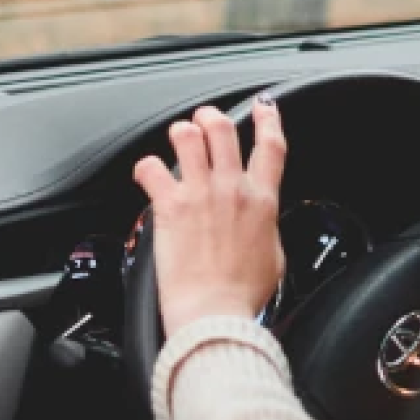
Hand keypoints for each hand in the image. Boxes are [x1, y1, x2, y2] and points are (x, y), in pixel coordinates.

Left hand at [133, 96, 286, 333]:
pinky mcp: (170, 206)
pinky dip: (146, 167)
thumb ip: (266, 230)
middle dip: (211, 117)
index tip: (262, 106)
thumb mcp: (273, 258)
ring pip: (188, 135)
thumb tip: (261, 225)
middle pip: (224, 129)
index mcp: (262, 201)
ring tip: (176, 138)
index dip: (267, 118)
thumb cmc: (242, 295)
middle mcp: (232, 188)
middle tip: (204, 120)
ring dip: (180, 131)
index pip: (271, 146)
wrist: (216, 313)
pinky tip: (146, 173)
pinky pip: (151, 167)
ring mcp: (200, 193)